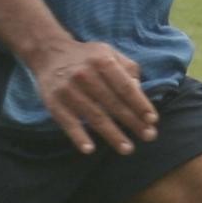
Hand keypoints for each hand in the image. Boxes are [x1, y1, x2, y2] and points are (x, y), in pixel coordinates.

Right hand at [29, 39, 159, 156]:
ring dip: (113, 135)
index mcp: (102, 60)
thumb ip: (128, 70)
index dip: (140, 104)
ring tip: (128, 149)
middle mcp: (85, 74)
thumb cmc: (87, 57)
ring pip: (95, 116)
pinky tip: (89, 149)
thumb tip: (140, 93)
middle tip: (149, 136)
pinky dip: (78, 137)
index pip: (125, 86)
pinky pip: (69, 123)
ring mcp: (68, 90)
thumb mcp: (109, 53)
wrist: (49, 54)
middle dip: (133, 122)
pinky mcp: (54, 103)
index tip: (152, 120)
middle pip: (113, 104)